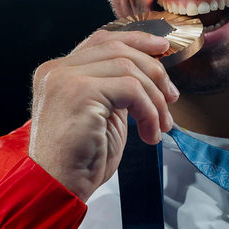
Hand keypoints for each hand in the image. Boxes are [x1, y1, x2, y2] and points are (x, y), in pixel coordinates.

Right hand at [28, 29, 178, 201]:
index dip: (136, 39)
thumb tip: (151, 73)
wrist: (57, 188)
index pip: (102, 40)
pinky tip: (149, 134)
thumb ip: (114, 89)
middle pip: (118, 49)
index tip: (163, 48)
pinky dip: (149, 111)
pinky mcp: (80, 93)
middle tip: (172, 98)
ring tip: (161, 125)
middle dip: (154, 71)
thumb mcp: (100, 114)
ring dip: (154, 98)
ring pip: (129, 69)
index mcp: (58, 72)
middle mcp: (57, 70)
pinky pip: (131, 90)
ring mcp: (66, 79)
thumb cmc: (79, 160)